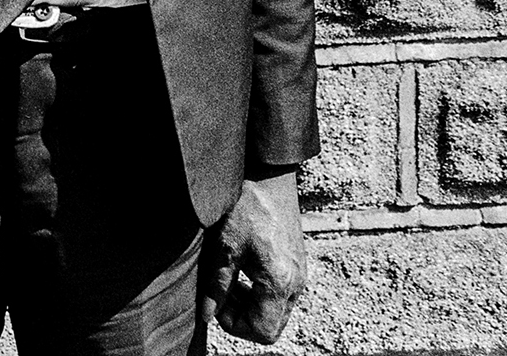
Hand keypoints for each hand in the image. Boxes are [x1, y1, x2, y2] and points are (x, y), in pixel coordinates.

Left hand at [200, 168, 306, 343]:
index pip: (263, 331)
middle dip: (242, 317)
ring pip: (276, 312)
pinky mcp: (296, 264)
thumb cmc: (248, 205)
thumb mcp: (225, 245)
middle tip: (220, 293)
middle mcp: (296, 283)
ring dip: (250, 305)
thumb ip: (218, 284)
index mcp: (280, 281)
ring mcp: (299, 274)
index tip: (216, 303)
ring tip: (228, 281)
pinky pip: (280, 295)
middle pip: (271, 326)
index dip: (234, 325)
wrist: (269, 175)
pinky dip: (259, 293)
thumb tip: (207, 314)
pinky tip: (241, 270)